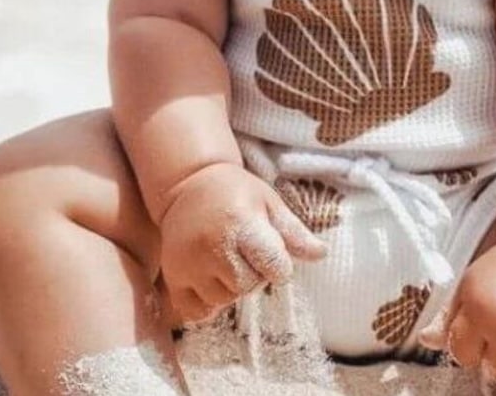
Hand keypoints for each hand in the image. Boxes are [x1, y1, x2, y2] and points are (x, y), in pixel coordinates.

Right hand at [158, 162, 326, 324]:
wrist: (188, 183)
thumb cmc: (235, 192)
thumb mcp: (268, 202)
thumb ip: (293, 232)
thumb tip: (321, 254)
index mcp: (241, 223)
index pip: (275, 267)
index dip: (280, 265)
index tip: (272, 252)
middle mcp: (212, 245)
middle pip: (247, 286)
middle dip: (254, 275)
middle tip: (246, 252)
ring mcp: (189, 263)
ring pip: (223, 300)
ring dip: (231, 288)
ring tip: (227, 260)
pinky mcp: (173, 276)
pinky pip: (196, 312)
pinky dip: (207, 303)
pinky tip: (210, 278)